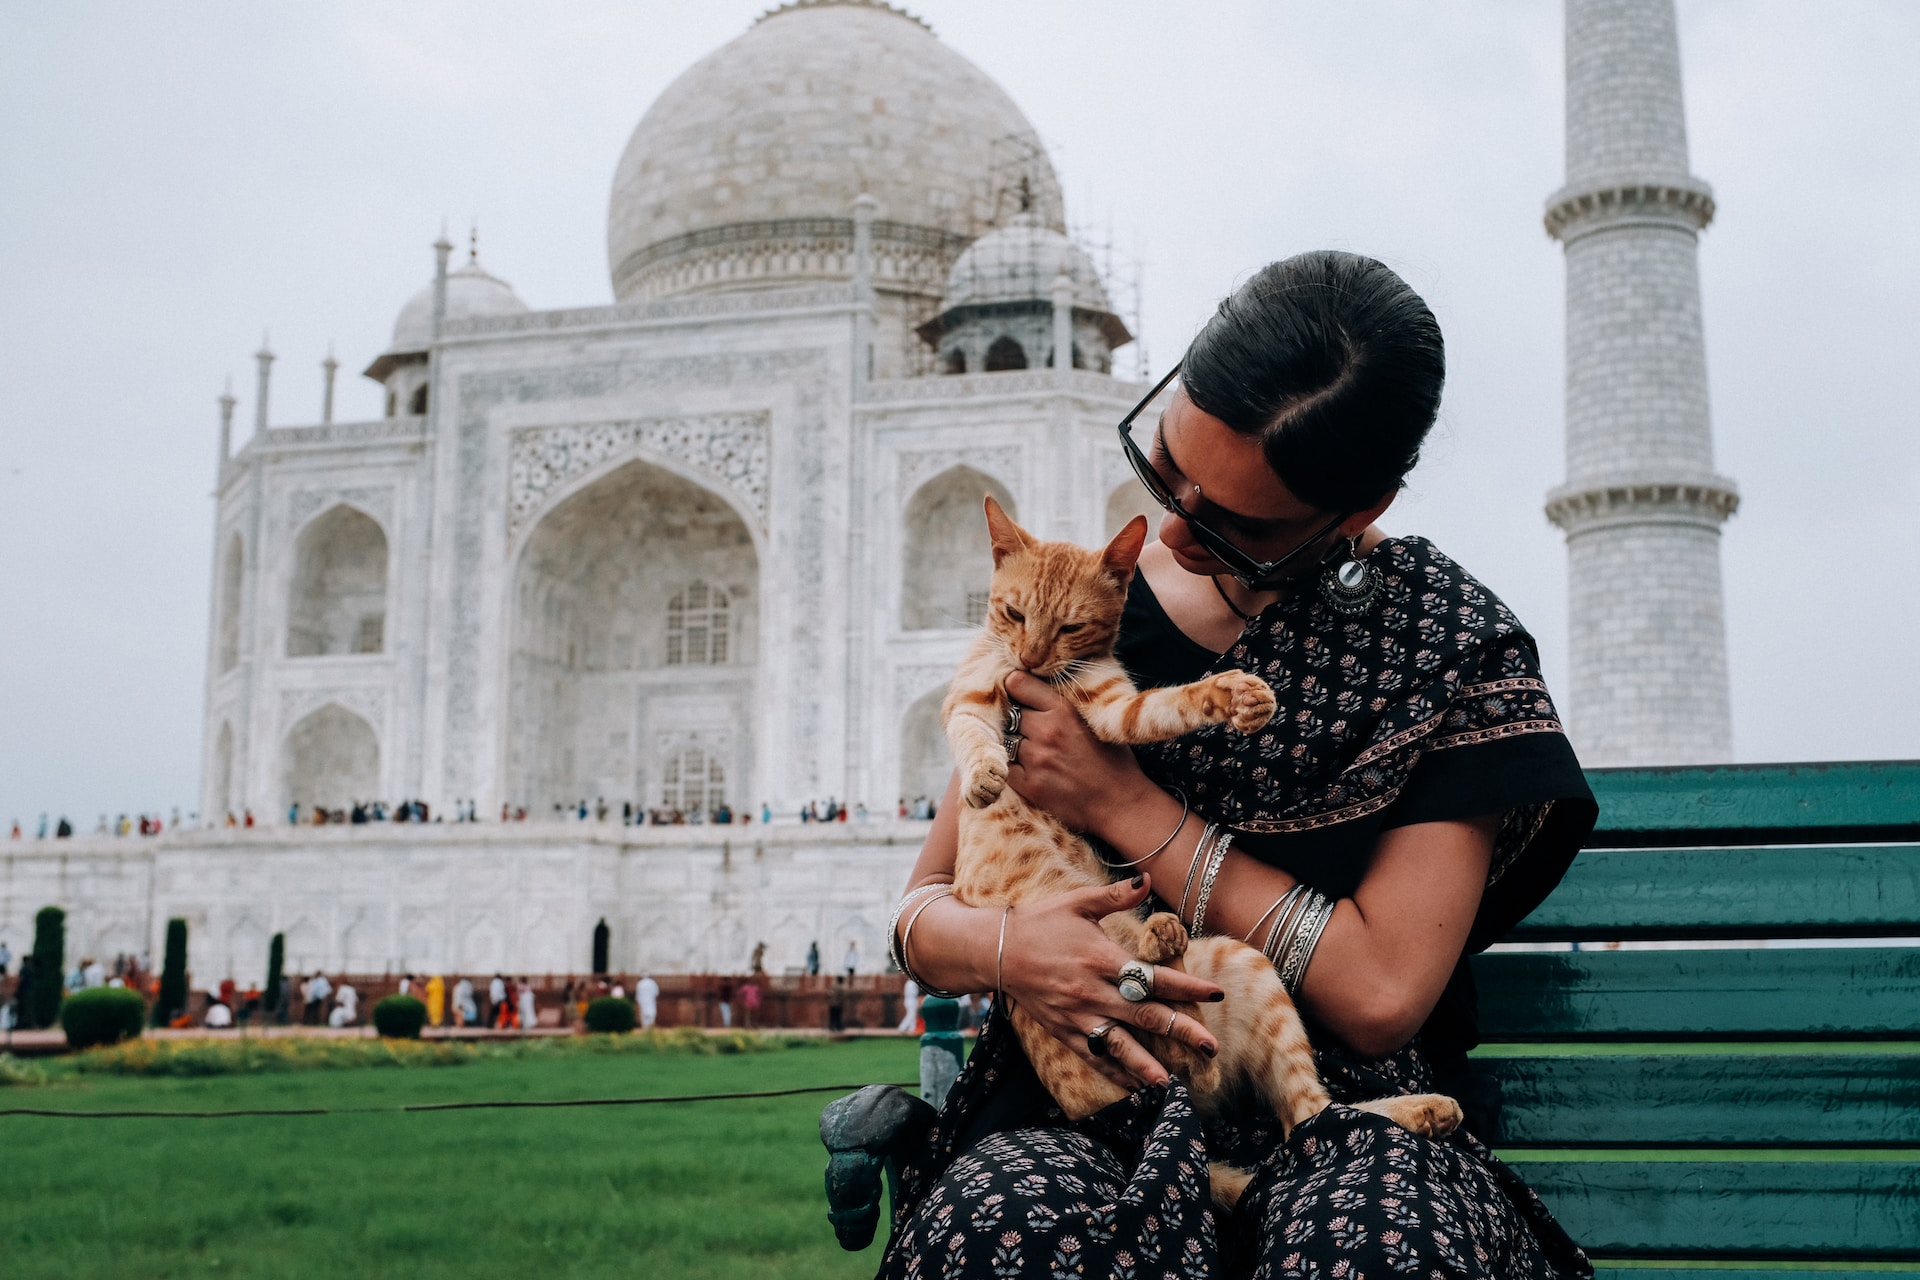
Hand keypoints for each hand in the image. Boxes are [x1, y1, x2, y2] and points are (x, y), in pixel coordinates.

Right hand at [999, 875, 1222, 1090]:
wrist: (997, 949)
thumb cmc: (1041, 922)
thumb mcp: (1078, 902)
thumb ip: (1115, 894)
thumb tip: (1148, 878)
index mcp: (1101, 959)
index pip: (1153, 976)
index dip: (1187, 986)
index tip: (1216, 993)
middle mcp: (1092, 991)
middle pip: (1145, 1015)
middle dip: (1181, 1031)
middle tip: (1211, 1047)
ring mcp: (1077, 1015)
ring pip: (1118, 1045)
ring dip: (1146, 1065)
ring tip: (1171, 1084)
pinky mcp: (1063, 1030)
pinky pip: (1093, 1056)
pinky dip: (1114, 1073)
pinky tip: (1134, 1087)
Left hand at [1003, 670, 1149, 832]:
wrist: (1121, 804)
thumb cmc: (1115, 763)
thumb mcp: (1097, 722)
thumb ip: (1066, 708)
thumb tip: (1040, 696)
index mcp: (1065, 711)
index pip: (1019, 684)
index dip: (1014, 687)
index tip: (1015, 693)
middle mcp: (1047, 731)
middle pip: (1010, 714)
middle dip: (1017, 721)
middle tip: (1029, 730)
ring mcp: (1036, 759)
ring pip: (1007, 741)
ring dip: (1015, 745)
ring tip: (1034, 752)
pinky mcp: (1030, 785)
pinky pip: (1006, 767)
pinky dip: (1013, 767)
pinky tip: (1029, 771)